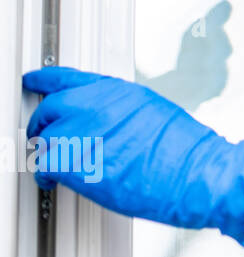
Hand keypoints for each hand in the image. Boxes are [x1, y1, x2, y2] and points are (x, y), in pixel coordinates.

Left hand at [22, 66, 243, 250]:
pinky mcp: (77, 162)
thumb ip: (121, 111)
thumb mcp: (155, 114)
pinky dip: (48, 174)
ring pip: (46, 138)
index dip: (45, 78)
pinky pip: (46, 164)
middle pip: (51, 108)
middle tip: (43, 135)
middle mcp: (99, 106)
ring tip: (56, 164)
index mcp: (120, 92)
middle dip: (43, 124)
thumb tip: (104, 120)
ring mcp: (85, 132)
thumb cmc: (185, 152)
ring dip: (49, 152)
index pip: (70, 77)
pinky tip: (54, 179)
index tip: (33, 79)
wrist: (196, 174)